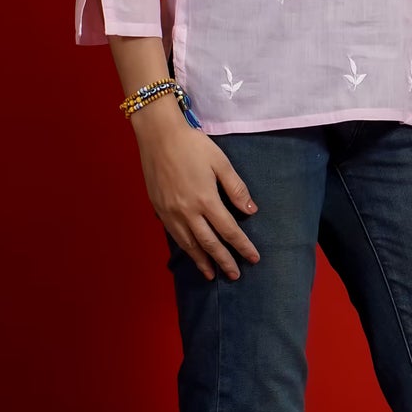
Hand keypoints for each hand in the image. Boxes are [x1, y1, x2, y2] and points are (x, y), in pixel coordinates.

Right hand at [130, 100, 260, 280]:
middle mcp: (188, 212)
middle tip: (235, 276)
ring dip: (203, 261)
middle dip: (224, 261)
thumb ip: (236, 188)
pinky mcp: (159, 210)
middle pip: (210, 244)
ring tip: (212, 274)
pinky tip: (191, 253)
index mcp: (206, 199)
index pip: (229, 230)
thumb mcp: (220, 162)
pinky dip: (186, 249)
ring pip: (190, 245)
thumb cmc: (192, 145)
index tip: (254, 258)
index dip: (243, 246)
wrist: (158, 136)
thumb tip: (251, 210)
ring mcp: (171, 213)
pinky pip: (175, 236)